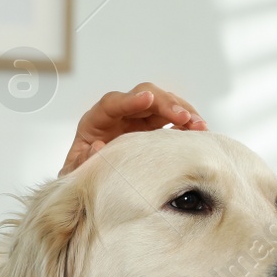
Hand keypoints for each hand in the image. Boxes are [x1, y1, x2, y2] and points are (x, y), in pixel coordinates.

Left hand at [60, 83, 206, 176]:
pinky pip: (173, 118)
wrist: (92, 181)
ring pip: (164, 103)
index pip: (112, 102)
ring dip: (184, 112)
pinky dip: (187, 123)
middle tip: (185, 118)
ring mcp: (138, 118)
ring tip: (201, 127)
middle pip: (145, 95)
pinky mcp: (153, 126)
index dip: (130, 100)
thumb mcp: (75, 172)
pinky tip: (201, 132)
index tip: (147, 98)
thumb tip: (98, 147)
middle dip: (166, 104)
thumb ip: (82, 161)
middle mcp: (119, 114)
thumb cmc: (83, 175)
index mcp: (95, 121)